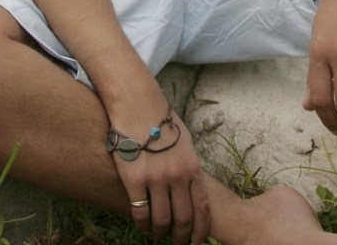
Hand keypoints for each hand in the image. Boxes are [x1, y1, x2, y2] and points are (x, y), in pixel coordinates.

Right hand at [113, 112, 210, 243]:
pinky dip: (142, 224)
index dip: (200, 230)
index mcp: (193, 167)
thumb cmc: (161, 122)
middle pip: (183, 219)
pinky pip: (140, 212)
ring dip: (160, 233)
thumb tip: (193, 187)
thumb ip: (190, 166)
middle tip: (177, 243)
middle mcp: (177, 176)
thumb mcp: (185, 142)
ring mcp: (156, 179)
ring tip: (157, 234)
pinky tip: (142, 224)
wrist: (138, 106)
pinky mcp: (134, 180)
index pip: (202, 209)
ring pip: (161, 220)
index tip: (196, 241)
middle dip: (181, 237)